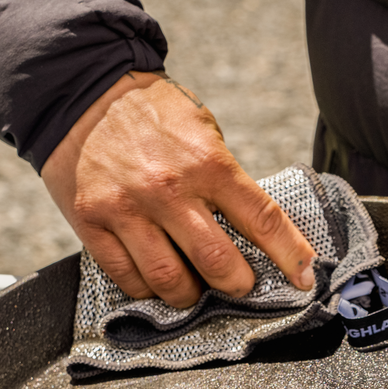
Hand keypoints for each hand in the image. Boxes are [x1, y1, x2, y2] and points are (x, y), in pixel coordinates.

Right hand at [41, 71, 316, 308]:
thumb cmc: (152, 116)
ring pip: (170, 280)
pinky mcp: (92, 222)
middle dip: (237, 284)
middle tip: (238, 283)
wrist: (82, 93)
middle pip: (217, 262)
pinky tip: (156, 279)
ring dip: (190, 295)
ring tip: (194, 288)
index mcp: (207, 163)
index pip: (261, 219)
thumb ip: (226, 179)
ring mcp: (127, 209)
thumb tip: (254, 230)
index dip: (290, 255)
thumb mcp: (203, 133)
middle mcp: (168, 189)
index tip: (305, 278)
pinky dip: (148, 289)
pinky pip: (128, 278)